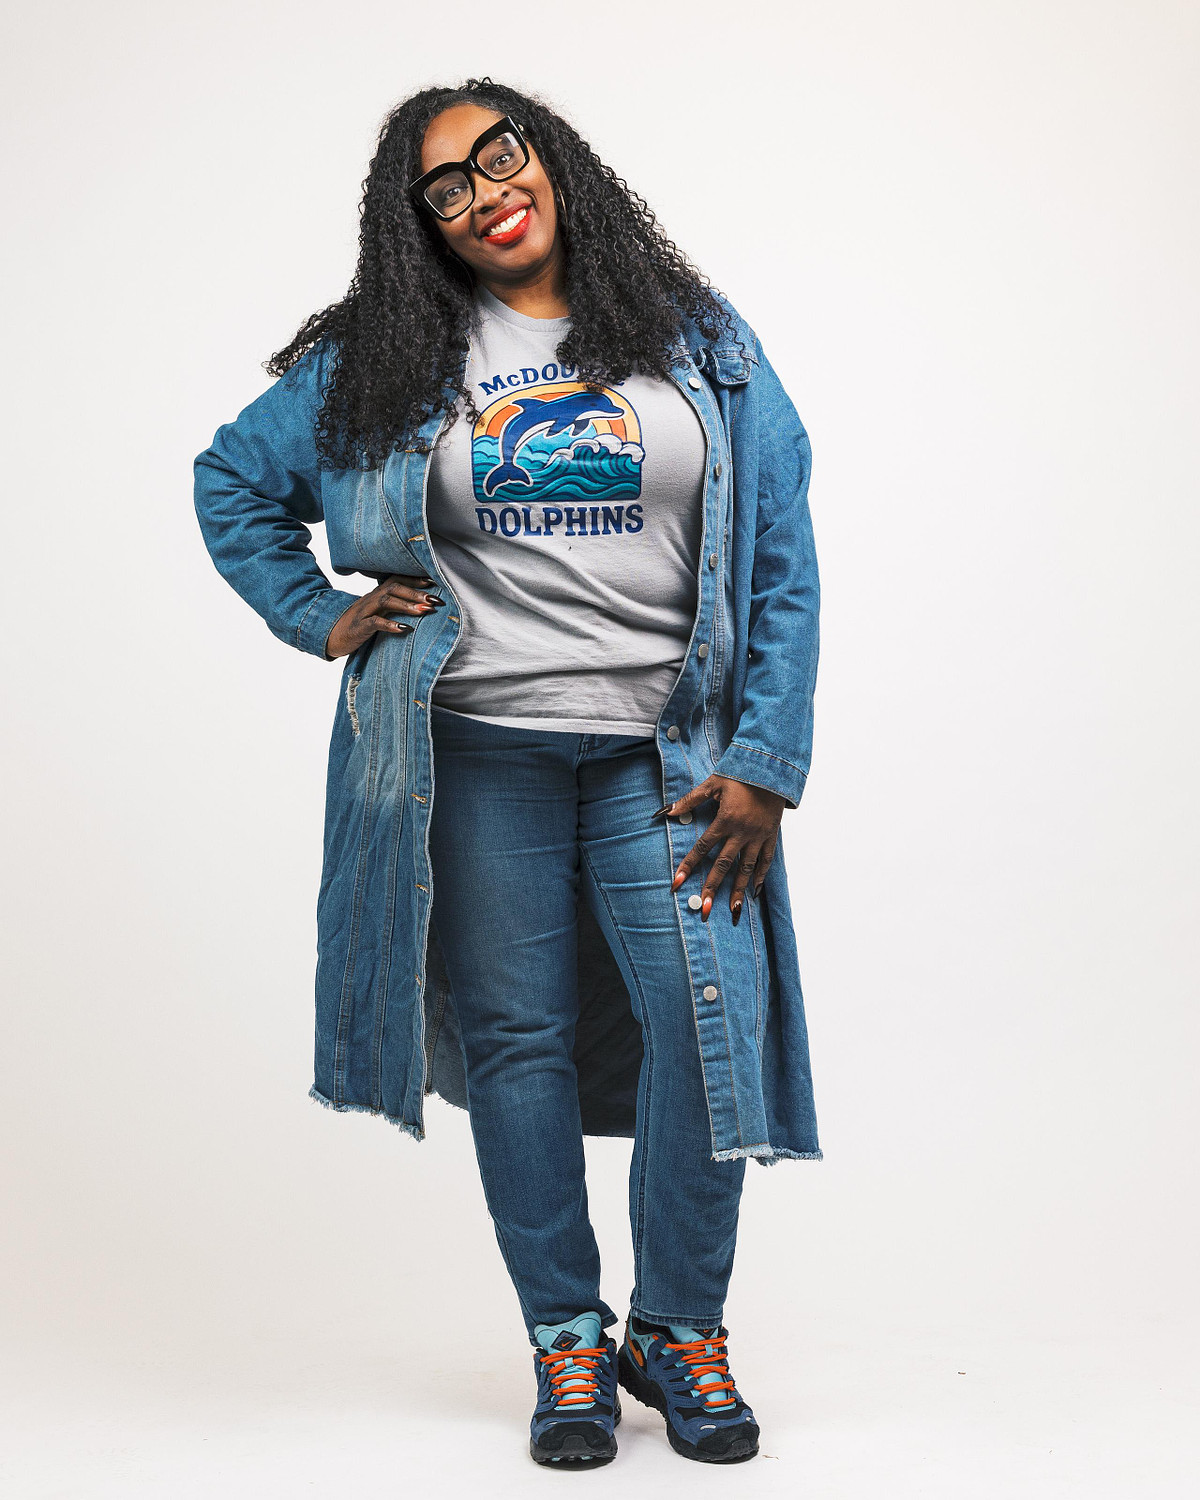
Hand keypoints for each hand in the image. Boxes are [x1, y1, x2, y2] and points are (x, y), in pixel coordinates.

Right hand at [325, 572, 445, 659]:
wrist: (332, 635)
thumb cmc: (359, 624)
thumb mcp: (377, 612)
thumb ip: (394, 606)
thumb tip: (422, 606)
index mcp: (377, 594)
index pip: (397, 580)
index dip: (415, 579)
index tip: (434, 581)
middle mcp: (371, 599)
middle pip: (394, 587)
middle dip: (416, 592)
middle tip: (436, 599)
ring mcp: (364, 611)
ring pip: (386, 601)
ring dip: (407, 605)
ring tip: (425, 611)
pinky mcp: (359, 626)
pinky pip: (375, 622)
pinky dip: (390, 625)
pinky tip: (404, 629)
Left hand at [655, 775, 785, 925]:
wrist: (772, 768)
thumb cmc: (740, 773)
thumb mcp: (712, 783)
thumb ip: (690, 799)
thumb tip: (666, 811)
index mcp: (725, 820)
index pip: (702, 848)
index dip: (688, 866)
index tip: (677, 884)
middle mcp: (742, 832)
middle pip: (724, 865)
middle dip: (712, 888)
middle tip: (705, 910)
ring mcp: (758, 835)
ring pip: (747, 868)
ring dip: (739, 890)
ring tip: (733, 910)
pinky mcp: (771, 835)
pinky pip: (766, 860)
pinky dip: (761, 876)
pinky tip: (754, 891)